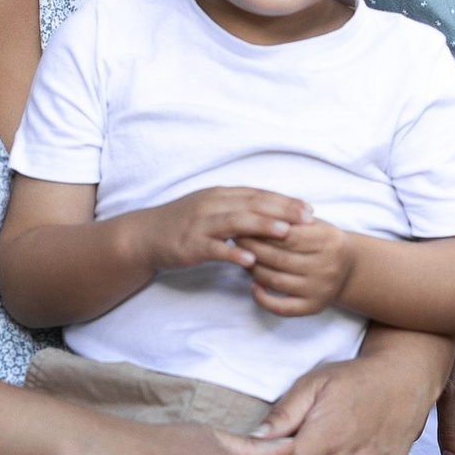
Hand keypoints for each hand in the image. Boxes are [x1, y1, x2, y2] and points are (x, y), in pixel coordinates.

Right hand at [138, 187, 304, 277]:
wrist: (146, 235)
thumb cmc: (184, 222)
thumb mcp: (212, 208)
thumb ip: (239, 208)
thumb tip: (271, 211)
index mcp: (221, 195)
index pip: (258, 195)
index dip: (284, 200)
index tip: (309, 208)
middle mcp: (212, 205)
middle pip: (252, 205)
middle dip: (282, 210)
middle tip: (307, 218)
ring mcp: (201, 224)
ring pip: (236, 222)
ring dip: (262, 226)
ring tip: (286, 232)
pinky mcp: (190, 244)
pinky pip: (214, 248)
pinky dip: (233, 252)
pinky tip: (250, 259)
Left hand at [245, 210, 355, 320]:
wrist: (349, 269)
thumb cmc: (323, 241)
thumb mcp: (315, 224)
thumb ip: (289, 220)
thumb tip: (252, 218)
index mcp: (328, 241)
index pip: (286, 235)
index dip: (261, 229)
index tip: (243, 223)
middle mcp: (326, 267)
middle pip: (278, 258)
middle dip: (252, 247)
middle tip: (236, 239)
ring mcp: (320, 289)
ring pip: (275, 280)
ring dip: (252, 269)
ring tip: (241, 258)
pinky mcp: (313, 307)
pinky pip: (281, 308)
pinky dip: (262, 298)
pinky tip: (254, 285)